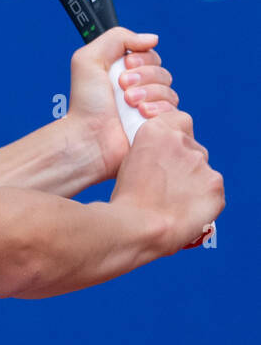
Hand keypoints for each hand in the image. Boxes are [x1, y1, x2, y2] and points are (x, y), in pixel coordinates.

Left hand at [64, 28, 178, 182]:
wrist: (89, 137)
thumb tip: (151, 39)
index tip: (126, 66)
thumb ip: (117, 38)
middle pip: (163, 73)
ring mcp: (150, 110)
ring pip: (170, 92)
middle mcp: (139, 90)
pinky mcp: (159, 128)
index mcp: (124, 73)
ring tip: (129, 104)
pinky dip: (159, 111)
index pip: (151, 57)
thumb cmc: (85, 103)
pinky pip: (176, 113)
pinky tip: (142, 115)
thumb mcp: (89, 59)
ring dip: (149, 94)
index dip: (142, 59)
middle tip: (123, 88)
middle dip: (144, 77)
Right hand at [109, 109, 223, 254]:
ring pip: (202, 170)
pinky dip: (203, 199)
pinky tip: (186, 209)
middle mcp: (181, 142)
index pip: (179, 118)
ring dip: (192, 182)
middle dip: (183, 163)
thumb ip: (151, 151)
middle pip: (192, 148)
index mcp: (155, 131)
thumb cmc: (127, 199)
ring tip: (173, 202)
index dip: (175, 136)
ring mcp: (201, 163)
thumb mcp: (129, 162)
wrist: (140, 226)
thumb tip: (164, 158)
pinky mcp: (215, 185)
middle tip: (167, 185)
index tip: (168, 151)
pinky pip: (212, 190)